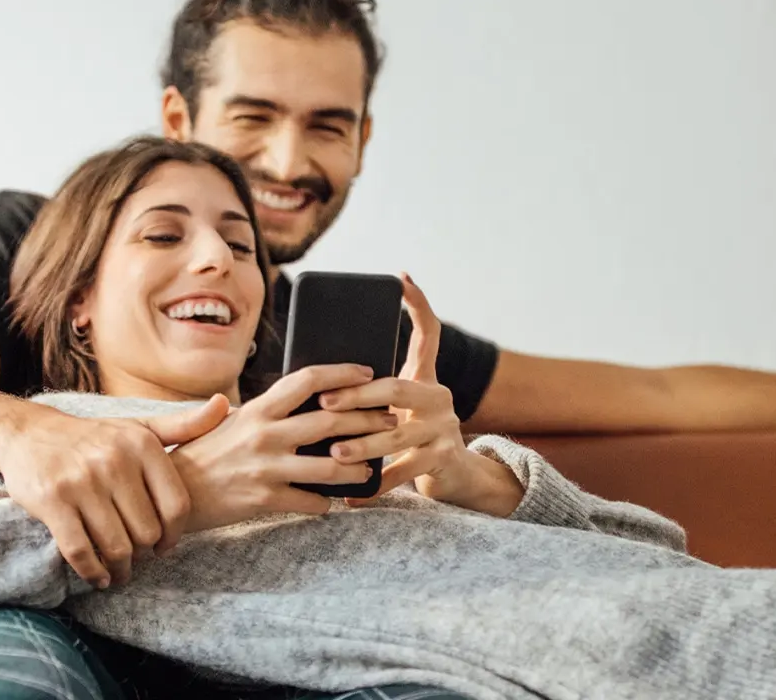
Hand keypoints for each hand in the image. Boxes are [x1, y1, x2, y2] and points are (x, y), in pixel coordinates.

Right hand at [0, 400, 226, 588]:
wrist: (28, 433)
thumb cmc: (93, 438)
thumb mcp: (139, 427)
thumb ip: (183, 425)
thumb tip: (224, 406)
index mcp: (141, 445)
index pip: (176, 506)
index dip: (175, 536)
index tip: (165, 546)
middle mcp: (113, 461)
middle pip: (147, 533)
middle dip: (144, 554)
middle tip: (137, 560)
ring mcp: (81, 482)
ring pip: (116, 546)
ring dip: (120, 569)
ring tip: (119, 573)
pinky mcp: (52, 502)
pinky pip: (80, 551)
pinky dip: (92, 572)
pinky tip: (98, 576)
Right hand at [170, 364, 392, 532]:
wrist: (172, 489)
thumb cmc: (202, 452)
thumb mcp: (227, 420)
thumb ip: (262, 410)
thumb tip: (297, 393)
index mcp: (258, 409)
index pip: (308, 380)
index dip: (342, 373)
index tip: (367, 373)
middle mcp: (265, 434)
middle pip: (331, 421)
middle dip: (368, 419)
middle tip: (389, 420)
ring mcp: (267, 468)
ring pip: (331, 466)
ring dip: (358, 467)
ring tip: (369, 467)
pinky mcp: (265, 499)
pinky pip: (311, 502)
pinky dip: (326, 503)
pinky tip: (333, 501)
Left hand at [318, 274, 521, 512]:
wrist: (456, 477)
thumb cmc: (412, 437)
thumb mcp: (400, 409)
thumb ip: (373, 393)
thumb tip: (318, 380)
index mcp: (425, 379)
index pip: (428, 334)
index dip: (418, 305)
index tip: (402, 280)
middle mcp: (439, 398)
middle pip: (396, 389)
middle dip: (357, 397)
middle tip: (324, 404)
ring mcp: (445, 428)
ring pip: (397, 435)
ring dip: (362, 446)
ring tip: (334, 454)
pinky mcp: (445, 459)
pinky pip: (404, 472)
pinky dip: (375, 486)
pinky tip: (352, 496)